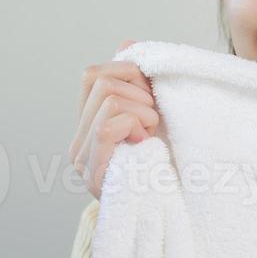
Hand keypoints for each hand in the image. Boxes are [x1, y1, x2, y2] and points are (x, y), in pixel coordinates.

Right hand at [68, 41, 159, 199]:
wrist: (178, 211)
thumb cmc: (170, 165)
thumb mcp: (156, 116)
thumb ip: (138, 84)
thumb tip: (127, 45)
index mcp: (88, 126)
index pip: (91, 75)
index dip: (126, 73)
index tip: (151, 96)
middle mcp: (78, 142)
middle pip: (98, 80)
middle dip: (138, 90)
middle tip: (154, 119)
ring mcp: (83, 158)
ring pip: (109, 99)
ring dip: (143, 111)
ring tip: (152, 134)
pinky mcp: (94, 172)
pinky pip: (110, 125)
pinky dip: (136, 125)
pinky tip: (147, 143)